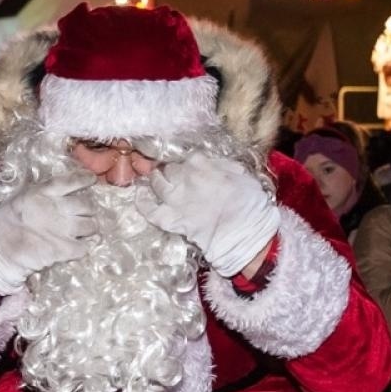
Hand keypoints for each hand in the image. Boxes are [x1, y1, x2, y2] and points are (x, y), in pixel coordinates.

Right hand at [0, 172, 98, 294]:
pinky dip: (83, 247)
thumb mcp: (20, 198)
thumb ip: (41, 194)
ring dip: (89, 228)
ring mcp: (61, 229)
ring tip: (84, 231)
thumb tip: (61, 192)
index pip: (71, 181)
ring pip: (90, 226)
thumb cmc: (4, 224)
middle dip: (88, 209)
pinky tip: (77, 247)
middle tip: (84, 214)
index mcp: (41, 193)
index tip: (91, 179)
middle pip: (86, 205)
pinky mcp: (63, 249)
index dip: (84, 179)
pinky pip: (84, 247)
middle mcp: (55, 208)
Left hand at [133, 154, 278, 276]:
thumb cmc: (250, 203)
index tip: (189, 168)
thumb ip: (222, 165)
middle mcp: (184, 177)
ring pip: (156, 183)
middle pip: (169, 169)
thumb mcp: (241, 174)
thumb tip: (211, 162)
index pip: (186, 157)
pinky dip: (143, 203)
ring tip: (156, 181)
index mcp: (202, 164)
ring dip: (155, 180)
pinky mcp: (170, 219)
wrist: (245, 234)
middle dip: (171, 171)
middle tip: (174, 177)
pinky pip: (149, 210)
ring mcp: (175, 199)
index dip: (187, 163)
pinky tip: (140, 197)